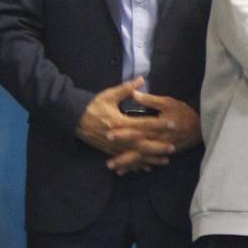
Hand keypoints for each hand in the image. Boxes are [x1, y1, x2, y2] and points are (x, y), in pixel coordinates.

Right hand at [75, 78, 194, 174]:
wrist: (74, 119)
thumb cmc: (93, 105)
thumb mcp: (109, 95)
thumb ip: (127, 89)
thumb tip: (141, 79)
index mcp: (120, 122)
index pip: (144, 124)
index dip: (159, 124)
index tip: (172, 124)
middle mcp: (119, 137)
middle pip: (142, 144)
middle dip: (158, 147)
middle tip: (173, 148)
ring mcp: (114, 146)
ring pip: (135, 155)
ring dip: (150, 158)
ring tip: (165, 161)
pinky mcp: (109, 151)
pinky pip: (125, 159)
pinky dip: (137, 164)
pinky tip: (147, 168)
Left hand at [103, 92, 201, 173]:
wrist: (200, 125)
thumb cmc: (183, 112)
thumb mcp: (168, 102)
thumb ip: (150, 100)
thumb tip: (134, 93)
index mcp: (157, 125)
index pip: (137, 129)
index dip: (124, 132)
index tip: (109, 134)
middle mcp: (158, 138)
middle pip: (138, 148)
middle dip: (124, 155)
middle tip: (108, 163)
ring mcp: (161, 147)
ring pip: (144, 157)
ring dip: (130, 164)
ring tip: (116, 169)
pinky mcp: (164, 152)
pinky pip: (151, 160)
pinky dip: (141, 165)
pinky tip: (130, 171)